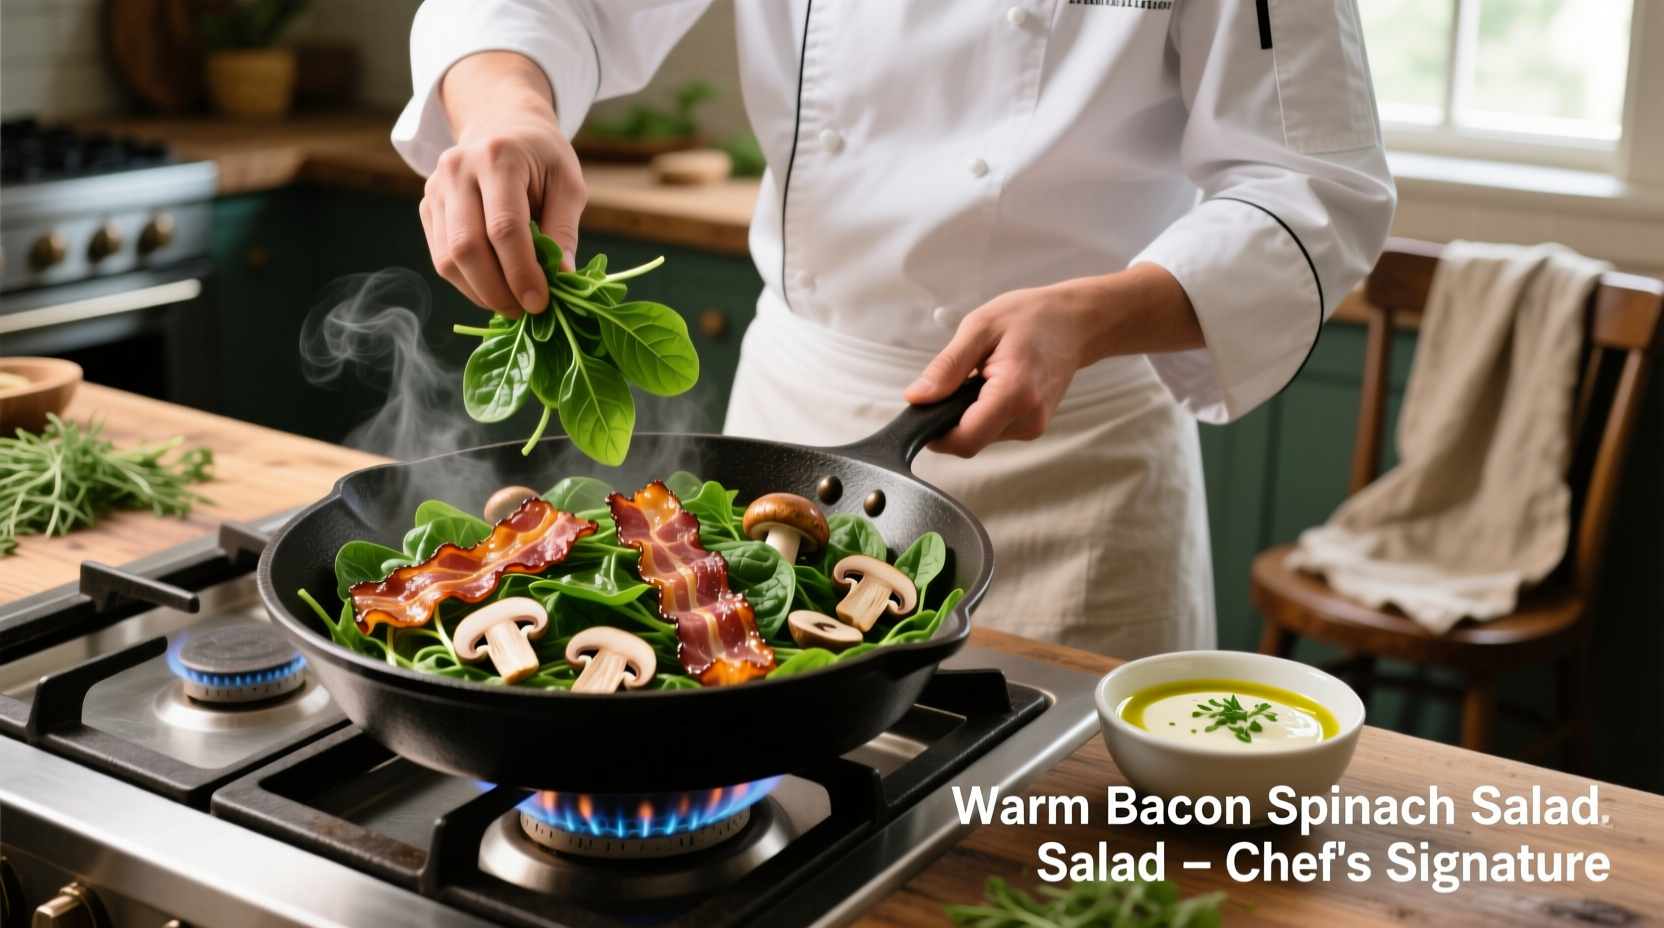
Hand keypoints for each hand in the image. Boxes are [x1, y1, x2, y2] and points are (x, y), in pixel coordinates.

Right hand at [420, 52, 585, 317]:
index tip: (540, 302)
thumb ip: (565, 231)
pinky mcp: (427, 207)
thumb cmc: (542, 157)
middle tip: (525, 311)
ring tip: (512, 304)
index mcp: (497, 158)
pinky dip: (468, 282)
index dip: (521, 272)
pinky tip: (493, 288)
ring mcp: (435, 188)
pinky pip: (441, 257)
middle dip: (497, 289)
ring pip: (448, 258)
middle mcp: (457, 170)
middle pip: (466, 246)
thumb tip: (562, 279)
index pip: (503, 227)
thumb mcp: (568, 184)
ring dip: (480, 292)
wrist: (502, 125)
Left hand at [903, 263, 1202, 456]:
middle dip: (950, 419)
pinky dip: (982, 413)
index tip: (923, 410)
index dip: (935, 433)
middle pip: (969, 442)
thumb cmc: (1032, 317)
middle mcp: (1028, 418)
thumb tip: (917, 398)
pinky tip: (990, 386)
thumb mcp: (979, 328)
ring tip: (978, 377)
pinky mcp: (1033, 426)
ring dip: (967, 415)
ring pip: (980, 438)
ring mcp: (1034, 426)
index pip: (964, 440)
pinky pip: (994, 430)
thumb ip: (946, 368)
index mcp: (1015, 394)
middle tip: (953, 382)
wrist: (1076, 322)